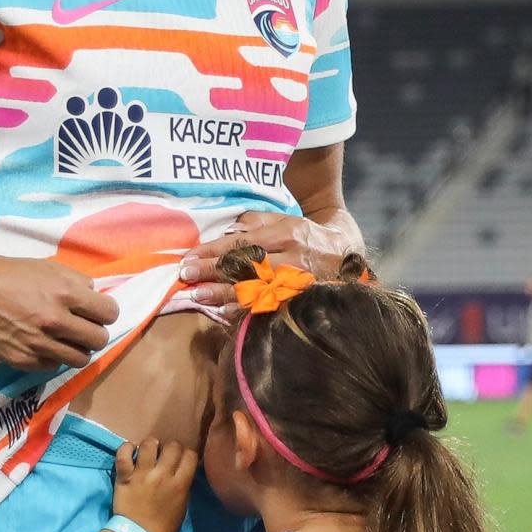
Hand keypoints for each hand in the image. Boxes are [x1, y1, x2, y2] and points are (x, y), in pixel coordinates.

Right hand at [0, 250, 119, 369]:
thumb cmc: (2, 273)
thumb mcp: (43, 266)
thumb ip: (73, 280)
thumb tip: (93, 294)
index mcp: (64, 293)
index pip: (108, 313)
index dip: (105, 311)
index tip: (98, 311)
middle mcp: (55, 321)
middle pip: (98, 339)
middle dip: (94, 332)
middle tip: (82, 326)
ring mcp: (39, 344)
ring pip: (80, 359)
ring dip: (77, 348)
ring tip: (65, 338)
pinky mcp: (24, 360)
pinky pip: (53, 365)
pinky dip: (53, 356)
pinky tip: (42, 343)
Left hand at [112, 437, 197, 531]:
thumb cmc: (163, 526)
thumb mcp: (182, 506)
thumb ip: (183, 485)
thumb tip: (183, 470)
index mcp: (180, 484)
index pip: (190, 455)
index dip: (186, 454)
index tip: (181, 459)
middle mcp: (163, 475)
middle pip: (172, 446)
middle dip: (170, 447)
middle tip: (164, 455)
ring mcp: (143, 474)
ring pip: (148, 444)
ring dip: (149, 445)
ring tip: (146, 452)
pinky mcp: (125, 476)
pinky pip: (123, 453)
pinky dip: (126, 448)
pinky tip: (130, 451)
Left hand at [178, 211, 350, 311]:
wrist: (344, 254)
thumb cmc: (305, 235)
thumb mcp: (284, 220)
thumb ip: (255, 222)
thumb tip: (225, 233)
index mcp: (285, 234)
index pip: (241, 244)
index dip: (212, 252)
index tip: (188, 259)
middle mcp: (291, 259)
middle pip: (245, 267)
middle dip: (213, 272)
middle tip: (186, 277)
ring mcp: (297, 283)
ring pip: (255, 290)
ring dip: (224, 294)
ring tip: (199, 296)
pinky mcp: (299, 300)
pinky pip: (268, 307)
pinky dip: (244, 310)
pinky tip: (225, 312)